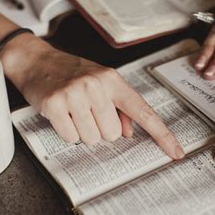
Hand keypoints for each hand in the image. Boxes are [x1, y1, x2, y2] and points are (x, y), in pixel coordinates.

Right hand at [0, 33, 184, 158]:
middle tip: (88, 113)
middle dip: (101, 130)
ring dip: (83, 132)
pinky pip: (71, 137)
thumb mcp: (101, 84)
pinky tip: (62, 115)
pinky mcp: (55, 104)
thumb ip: (119, 108)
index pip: (143, 111)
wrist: (37, 61)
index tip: (177, 153)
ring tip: (74, 112)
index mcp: (113, 80)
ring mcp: (75, 94)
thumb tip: (129, 133)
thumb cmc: (73, 74)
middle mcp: (96, 85)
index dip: (162, 134)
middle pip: (113, 134)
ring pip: (92, 139)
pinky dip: (67, 132)